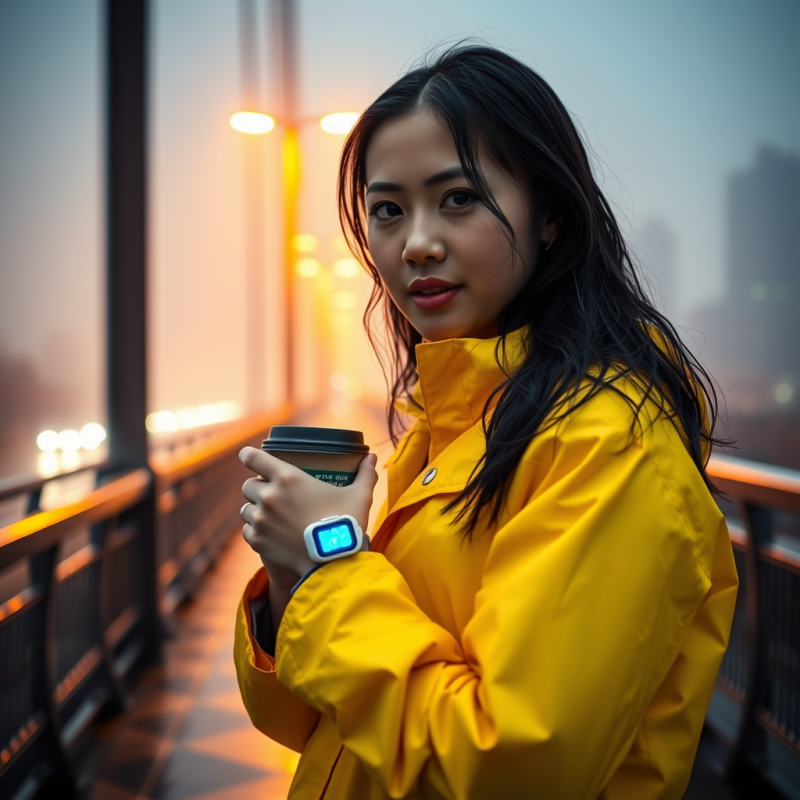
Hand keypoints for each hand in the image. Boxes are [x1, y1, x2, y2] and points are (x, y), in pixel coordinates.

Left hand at [239, 448, 378, 576]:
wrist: (333, 562)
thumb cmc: (345, 524)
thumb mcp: (359, 496)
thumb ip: (365, 475)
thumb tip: (373, 458)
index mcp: (288, 477)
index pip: (254, 458)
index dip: (248, 455)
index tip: (247, 455)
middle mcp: (269, 496)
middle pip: (248, 485)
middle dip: (256, 487)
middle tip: (270, 493)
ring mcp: (260, 519)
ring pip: (245, 508)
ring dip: (254, 509)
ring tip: (268, 515)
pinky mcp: (257, 541)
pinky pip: (247, 531)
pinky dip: (255, 531)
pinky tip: (268, 534)